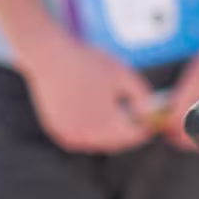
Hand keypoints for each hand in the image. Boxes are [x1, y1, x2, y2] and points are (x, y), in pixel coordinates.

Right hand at [17, 33, 156, 153]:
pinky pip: (80, 136)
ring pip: (97, 141)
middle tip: (134, 118)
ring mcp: (69, 135)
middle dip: (126, 132)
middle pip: (115, 142)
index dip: (144, 128)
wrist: (48, 56)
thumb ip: (142, 96)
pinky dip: (88, 129)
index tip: (150, 120)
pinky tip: (91, 112)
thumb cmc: (87, 62)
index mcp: (106, 123)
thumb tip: (149, 114)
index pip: (133, 136)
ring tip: (114, 113)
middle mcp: (87, 135)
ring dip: (107, 132)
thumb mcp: (123, 74)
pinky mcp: (56, 131)